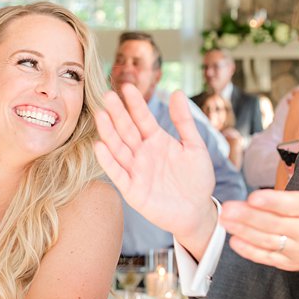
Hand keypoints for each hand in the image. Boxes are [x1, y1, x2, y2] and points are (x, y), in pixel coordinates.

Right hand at [94, 85, 218, 246]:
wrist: (197, 211)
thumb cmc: (197, 179)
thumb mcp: (195, 146)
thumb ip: (184, 121)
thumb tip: (177, 92)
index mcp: (156, 140)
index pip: (143, 118)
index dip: (136, 103)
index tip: (128, 86)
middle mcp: (142, 153)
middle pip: (127, 130)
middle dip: (117, 113)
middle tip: (108, 96)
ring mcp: (135, 171)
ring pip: (119, 148)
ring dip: (109, 133)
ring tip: (101, 115)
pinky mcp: (132, 190)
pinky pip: (118, 174)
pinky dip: (108, 161)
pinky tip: (100, 146)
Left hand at [219, 120, 298, 273]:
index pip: (295, 206)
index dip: (273, 202)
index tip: (254, 196)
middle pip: (277, 225)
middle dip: (250, 217)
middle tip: (228, 208)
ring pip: (271, 242)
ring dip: (246, 232)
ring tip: (226, 221)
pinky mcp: (295, 261)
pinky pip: (271, 258)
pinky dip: (253, 252)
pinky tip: (236, 242)